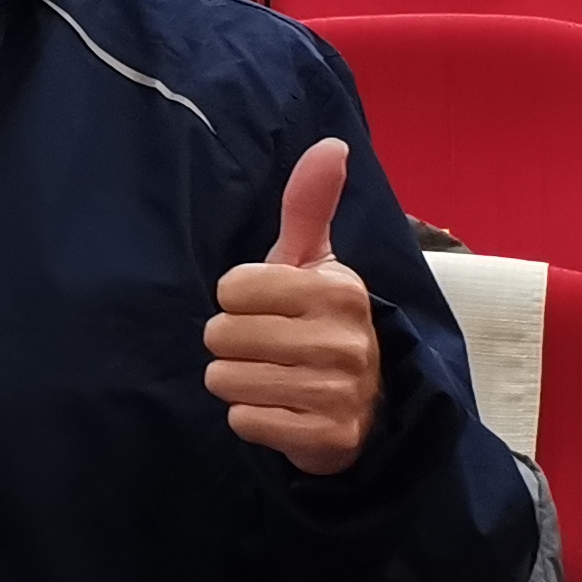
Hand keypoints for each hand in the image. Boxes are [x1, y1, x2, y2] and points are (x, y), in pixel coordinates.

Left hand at [205, 139, 382, 476]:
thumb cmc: (318, 321)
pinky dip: (251, 419)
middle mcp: (345, 340)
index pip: (231, 288)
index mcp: (337, 290)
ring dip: (237, 381)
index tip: (270, 309)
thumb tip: (330, 144)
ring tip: (273, 378)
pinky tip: (280, 411)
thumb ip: (308, 205)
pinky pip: (244, 421)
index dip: (238, 300)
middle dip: (232, 343)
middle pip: (221, 335)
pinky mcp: (328, 438)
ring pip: (226, 379)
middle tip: (268, 348)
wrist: (360, 405)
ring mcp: (340, 392)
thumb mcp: (314, 262)